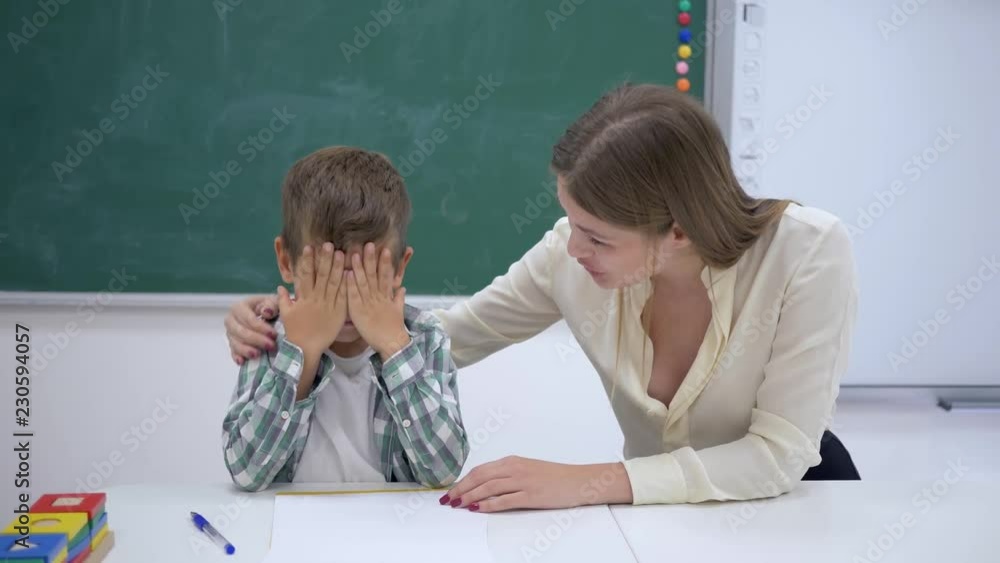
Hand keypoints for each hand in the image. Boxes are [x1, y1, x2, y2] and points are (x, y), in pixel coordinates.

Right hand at [225, 295, 279, 364]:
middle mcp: (231, 319)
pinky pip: (233, 351)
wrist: (268, 316)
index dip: (261, 327)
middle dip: (256, 339)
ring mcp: (230, 333)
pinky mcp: (232, 344)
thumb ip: (271, 305)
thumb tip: (266, 312)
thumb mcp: (274, 302)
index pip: (248, 318)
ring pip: (235, 342)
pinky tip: (242, 361)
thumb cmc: (270, 308)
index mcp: (240, 307)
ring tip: (258, 354)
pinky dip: (237, 356)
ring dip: (246, 349)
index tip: (273, 334)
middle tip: (271, 345)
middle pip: (240, 331)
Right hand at [279, 243, 347, 353]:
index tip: (309, 248)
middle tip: (328, 244)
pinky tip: (351, 273)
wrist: (306, 349)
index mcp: (303, 298)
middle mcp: (316, 299)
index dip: (307, 261)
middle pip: (321, 276)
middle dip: (324, 259)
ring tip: (341, 253)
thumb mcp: (286, 315)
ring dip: (337, 268)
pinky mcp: (339, 313)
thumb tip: (279, 287)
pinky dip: (346, 285)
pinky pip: (343, 297)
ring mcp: (328, 305)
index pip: (305, 275)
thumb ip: (283, 300)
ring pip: (333, 283)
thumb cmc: (295, 332)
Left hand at [345, 242, 408, 358]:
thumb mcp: (399, 310)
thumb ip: (399, 298)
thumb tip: (402, 288)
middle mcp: (378, 297)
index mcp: (387, 295)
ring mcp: (368, 303)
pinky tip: (347, 274)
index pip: (386, 275)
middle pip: (374, 275)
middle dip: (372, 259)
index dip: (385, 262)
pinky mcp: (358, 311)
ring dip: (359, 267)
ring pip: (363, 282)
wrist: (391, 344)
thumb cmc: (394, 328)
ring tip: (355, 254)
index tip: (385, 249)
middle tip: (369, 245)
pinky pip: (353, 296)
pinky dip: (350, 285)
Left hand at [439, 457, 633, 512]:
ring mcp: (523, 481)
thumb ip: (507, 475)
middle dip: (461, 488)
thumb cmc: (554, 477)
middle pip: (480, 476)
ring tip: (457, 504)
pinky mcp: (531, 495)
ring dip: (470, 496)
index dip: (463, 479)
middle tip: (447, 499)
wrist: (578, 481)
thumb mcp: (528, 470)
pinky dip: (488, 504)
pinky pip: (504, 500)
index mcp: (513, 461)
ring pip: (489, 487)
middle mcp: (515, 468)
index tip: (451, 489)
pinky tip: (477, 509)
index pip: (481, 469)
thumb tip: (485, 486)